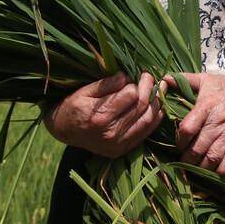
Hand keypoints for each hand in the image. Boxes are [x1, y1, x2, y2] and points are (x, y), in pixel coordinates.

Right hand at [43, 72, 162, 157]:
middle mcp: (111, 134)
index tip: (139, 73)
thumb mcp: (84, 91)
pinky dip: (155, 119)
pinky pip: (145, 133)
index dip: (137, 82)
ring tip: (160, 88)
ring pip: (147, 120)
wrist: (63, 131)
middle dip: (150, 89)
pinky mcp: (122, 150)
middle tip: (151, 77)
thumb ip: (106, 84)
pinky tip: (158, 106)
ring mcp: (118, 145)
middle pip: (141, 107)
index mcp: (100, 117)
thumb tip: (126, 77)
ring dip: (157, 103)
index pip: (130, 95)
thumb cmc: (73, 107)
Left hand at [167, 69, 224, 175]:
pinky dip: (219, 170)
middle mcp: (217, 121)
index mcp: (206, 106)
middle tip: (183, 161)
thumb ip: (184, 80)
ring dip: (201, 166)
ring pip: (212, 157)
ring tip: (195, 167)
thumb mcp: (205, 79)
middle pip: (198, 148)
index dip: (180, 140)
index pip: (188, 128)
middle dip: (187, 158)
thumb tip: (164, 78)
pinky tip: (213, 170)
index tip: (178, 144)